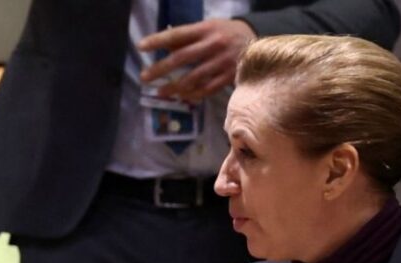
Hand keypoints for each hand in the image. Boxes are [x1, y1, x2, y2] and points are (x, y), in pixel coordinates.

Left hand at [138, 18, 256, 101]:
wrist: (259, 44)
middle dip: (160, 68)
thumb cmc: (227, 35)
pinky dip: (192, 95)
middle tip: (144, 77)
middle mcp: (213, 44)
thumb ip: (189, 37)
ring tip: (160, 92)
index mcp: (206, 29)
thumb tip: (165, 46)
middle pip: (181, 58)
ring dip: (173, 87)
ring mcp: (222, 62)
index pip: (177, 35)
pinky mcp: (229, 77)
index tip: (141, 46)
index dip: (158, 40)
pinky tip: (182, 97)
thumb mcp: (210, 28)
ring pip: (192, 78)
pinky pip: (207, 89)